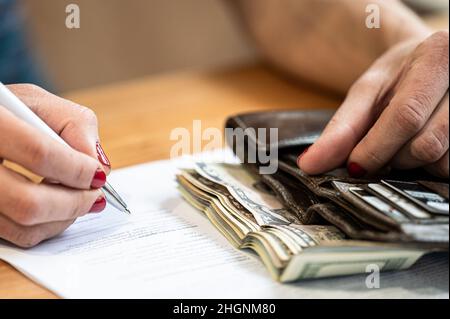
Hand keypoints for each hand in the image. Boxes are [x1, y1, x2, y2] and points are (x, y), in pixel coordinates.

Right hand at [0, 84, 111, 246]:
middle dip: (75, 203)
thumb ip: (76, 126)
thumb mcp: (39, 102)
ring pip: (24, 227)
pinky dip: (46, 227)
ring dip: (64, 218)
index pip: (40, 154)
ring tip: (78, 200)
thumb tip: (100, 168)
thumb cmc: (10, 110)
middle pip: (29, 203)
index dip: (78, 170)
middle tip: (96, 195)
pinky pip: (17, 236)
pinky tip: (56, 208)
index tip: (98, 175)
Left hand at [298, 31, 448, 177]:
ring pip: (444, 160)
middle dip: (394, 157)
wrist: (429, 65)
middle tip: (383, 146)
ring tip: (406, 142)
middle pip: (426, 143)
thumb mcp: (365, 93)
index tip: (356, 165)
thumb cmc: (398, 76)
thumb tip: (311, 164)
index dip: (375, 148)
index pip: (406, 116)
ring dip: (414, 164)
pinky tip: (423, 146)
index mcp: (437, 56)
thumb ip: (339, 129)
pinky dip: (433, 166)